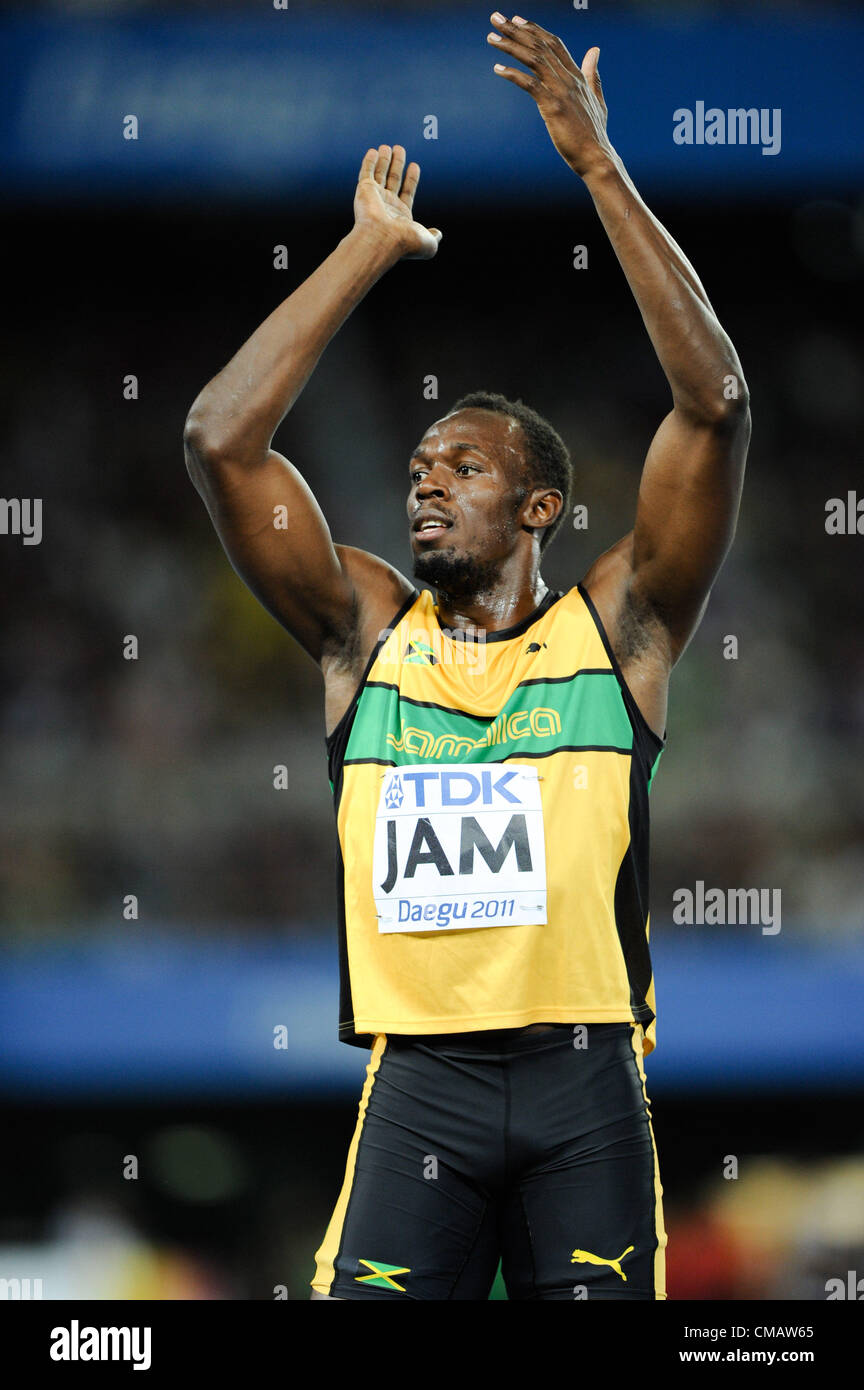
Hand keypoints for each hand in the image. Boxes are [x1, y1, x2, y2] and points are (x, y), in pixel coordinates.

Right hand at [353, 145, 442, 259]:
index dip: (411, 179)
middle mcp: (387, 206)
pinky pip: (366, 172)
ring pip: (379, 174)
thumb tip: (438, 233)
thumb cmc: (405, 243)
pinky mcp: (364, 190)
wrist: (383, 239)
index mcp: (401, 217)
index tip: (414, 166)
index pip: (407, 192)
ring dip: (384, 160)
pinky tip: (373, 152)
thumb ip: (434, 236)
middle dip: (397, 165)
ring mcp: (375, 198)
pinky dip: (369, 162)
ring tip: (387, 147)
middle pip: (393, 180)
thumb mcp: (428, 242)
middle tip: (399, 149)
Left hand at [487, 14, 612, 176]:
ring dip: (510, 46)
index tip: (517, 19)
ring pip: (533, 59)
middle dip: (516, 30)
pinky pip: (529, 84)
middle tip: (496, 18)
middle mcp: (569, 79)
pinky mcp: (553, 107)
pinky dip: (513, 74)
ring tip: (491, 37)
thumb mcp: (596, 98)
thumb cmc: (594, 134)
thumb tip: (594, 51)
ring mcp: (561, 91)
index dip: (535, 29)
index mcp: (578, 76)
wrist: (597, 157)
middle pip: (540, 45)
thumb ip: (592, 73)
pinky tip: (497, 69)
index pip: (555, 43)